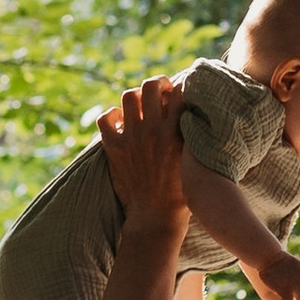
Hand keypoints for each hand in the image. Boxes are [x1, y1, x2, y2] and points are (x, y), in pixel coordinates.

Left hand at [96, 74, 193, 234]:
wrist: (155, 216)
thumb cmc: (181, 191)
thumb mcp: (194, 160)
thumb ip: (192, 134)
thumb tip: (191, 111)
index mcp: (176, 133)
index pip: (179, 92)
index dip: (180, 87)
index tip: (180, 92)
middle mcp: (153, 131)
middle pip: (150, 86)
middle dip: (157, 83)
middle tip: (161, 91)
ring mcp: (131, 138)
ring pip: (128, 97)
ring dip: (136, 97)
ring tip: (142, 105)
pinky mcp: (114, 149)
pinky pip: (105, 118)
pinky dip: (111, 115)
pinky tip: (121, 121)